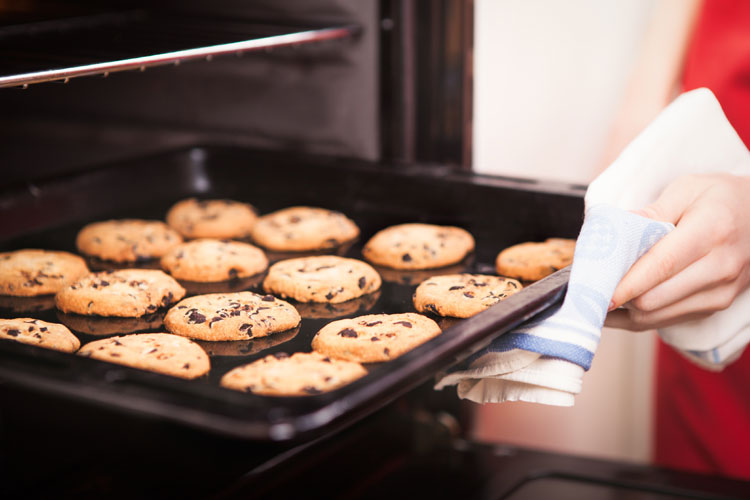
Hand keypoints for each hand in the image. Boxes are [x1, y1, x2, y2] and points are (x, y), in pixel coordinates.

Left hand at [605, 173, 749, 330]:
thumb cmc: (721, 198)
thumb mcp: (687, 189)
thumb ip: (651, 212)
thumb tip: (616, 234)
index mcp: (711, 232)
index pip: (660, 266)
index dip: (625, 283)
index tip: (596, 290)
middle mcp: (719, 268)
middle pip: (654, 298)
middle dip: (617, 297)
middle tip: (588, 288)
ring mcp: (720, 293)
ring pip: (657, 317)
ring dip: (623, 311)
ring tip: (597, 297)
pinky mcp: (715, 307)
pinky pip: (666, 321)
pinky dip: (637, 317)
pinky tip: (617, 305)